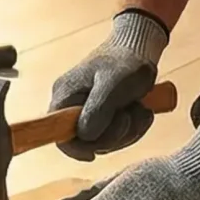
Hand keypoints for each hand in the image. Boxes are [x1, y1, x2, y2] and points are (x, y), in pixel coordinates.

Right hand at [50, 9, 169, 160]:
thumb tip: (85, 137)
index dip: (74, 148)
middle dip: (113, 135)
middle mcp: (72, 105)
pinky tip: (142, 111)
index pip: (57, 133)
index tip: (95, 153)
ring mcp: (88, 110)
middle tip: (130, 115)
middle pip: (85, 141)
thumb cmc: (125, 60)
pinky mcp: (105, 113)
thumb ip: (97, 110)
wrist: (141, 46)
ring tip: (140, 109)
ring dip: (128, 130)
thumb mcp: (113, 84)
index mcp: (65, 95)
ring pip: (105, 140)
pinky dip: (133, 127)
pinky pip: (117, 134)